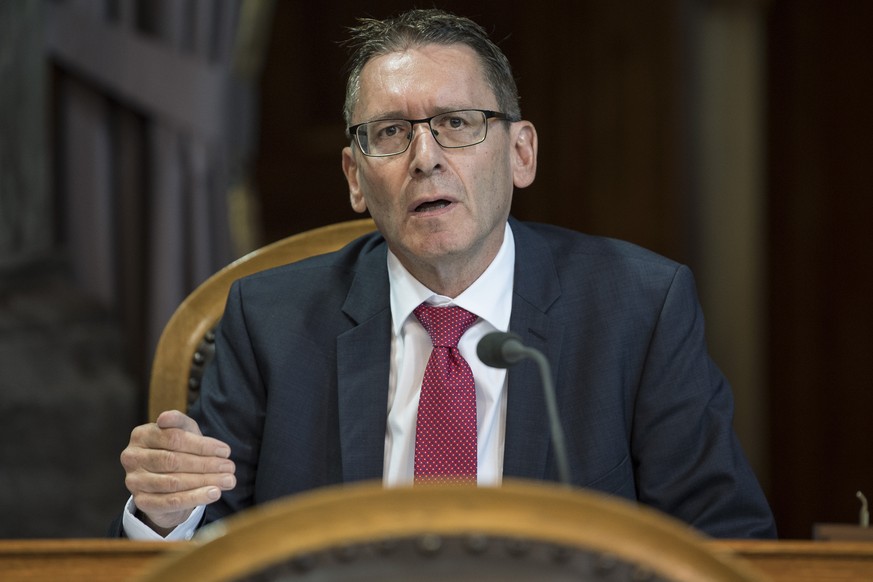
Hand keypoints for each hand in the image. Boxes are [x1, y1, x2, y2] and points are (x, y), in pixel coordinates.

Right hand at [120, 410, 235, 533]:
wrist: (167, 482)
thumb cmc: (178, 449)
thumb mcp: (182, 431)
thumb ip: (179, 421)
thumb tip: (165, 417)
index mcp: (141, 435)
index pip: (174, 438)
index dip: (203, 445)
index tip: (226, 451)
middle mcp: (132, 457)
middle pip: (174, 461)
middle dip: (206, 464)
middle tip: (230, 467)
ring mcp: (134, 481)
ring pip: (173, 482)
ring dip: (205, 481)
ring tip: (228, 480)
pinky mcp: (141, 502)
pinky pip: (170, 501)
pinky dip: (195, 498)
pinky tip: (214, 493)